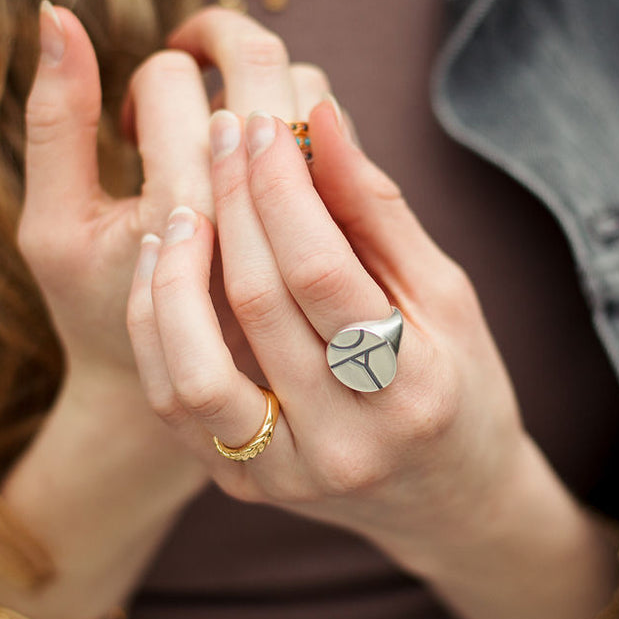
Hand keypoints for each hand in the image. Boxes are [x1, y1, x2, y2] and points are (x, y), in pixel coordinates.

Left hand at [127, 9, 530, 550]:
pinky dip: (158, 328)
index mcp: (412, 390)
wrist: (450, 500)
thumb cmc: (460, 383)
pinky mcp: (245, 487)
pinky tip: (163, 267)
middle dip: (232, 202)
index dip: (282, 188)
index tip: (264, 122)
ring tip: (181, 204)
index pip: (323, 271)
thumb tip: (318, 118)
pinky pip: (175, 404)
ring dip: (176, 273)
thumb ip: (378, 215)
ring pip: (196, 370)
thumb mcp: (445, 297)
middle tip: (220, 132)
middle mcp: (347, 445)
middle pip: (258, 306)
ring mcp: (288, 476)